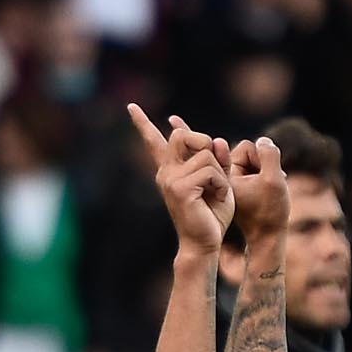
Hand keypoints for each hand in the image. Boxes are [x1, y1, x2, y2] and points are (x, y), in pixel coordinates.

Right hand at [128, 103, 230, 257]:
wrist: (204, 244)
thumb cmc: (212, 216)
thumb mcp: (220, 182)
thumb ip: (218, 160)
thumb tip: (216, 139)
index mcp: (171, 169)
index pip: (155, 141)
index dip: (143, 123)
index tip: (130, 106)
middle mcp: (165, 171)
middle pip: (183, 134)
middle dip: (204, 141)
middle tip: (213, 164)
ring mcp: (170, 179)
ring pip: (205, 153)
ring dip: (220, 173)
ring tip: (215, 193)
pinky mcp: (179, 188)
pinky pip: (210, 171)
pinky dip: (221, 185)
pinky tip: (216, 199)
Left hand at [227, 133, 289, 281]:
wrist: (268, 239)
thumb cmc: (270, 212)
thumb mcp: (274, 180)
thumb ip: (269, 155)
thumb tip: (263, 140)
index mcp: (227, 175)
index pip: (247, 147)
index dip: (264, 160)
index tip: (266, 181)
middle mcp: (226, 177)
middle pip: (249, 152)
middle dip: (264, 164)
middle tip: (271, 184)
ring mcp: (233, 183)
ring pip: (254, 161)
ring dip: (266, 170)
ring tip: (272, 188)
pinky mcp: (239, 189)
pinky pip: (254, 171)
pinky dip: (265, 177)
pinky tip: (271, 190)